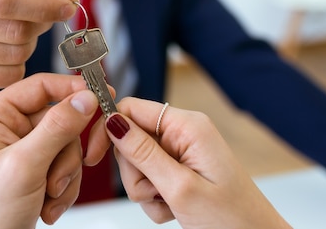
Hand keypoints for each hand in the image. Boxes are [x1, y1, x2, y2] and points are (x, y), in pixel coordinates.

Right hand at [0, 0, 78, 92]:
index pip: (3, 0)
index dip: (43, 6)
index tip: (67, 8)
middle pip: (14, 31)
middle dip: (38, 25)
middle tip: (36, 17)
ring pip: (15, 55)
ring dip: (29, 44)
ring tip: (17, 30)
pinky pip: (9, 76)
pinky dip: (19, 65)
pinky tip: (6, 48)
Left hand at [0, 73, 99, 228]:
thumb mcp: (24, 166)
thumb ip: (57, 128)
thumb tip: (85, 97)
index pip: (41, 86)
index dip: (73, 89)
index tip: (102, 96)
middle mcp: (6, 128)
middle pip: (60, 120)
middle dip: (66, 154)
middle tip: (66, 174)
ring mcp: (20, 150)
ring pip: (66, 146)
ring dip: (65, 175)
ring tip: (49, 197)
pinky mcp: (32, 171)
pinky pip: (63, 167)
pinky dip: (63, 189)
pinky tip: (47, 206)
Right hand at [103, 97, 291, 228]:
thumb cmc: (232, 219)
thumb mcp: (179, 187)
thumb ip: (143, 153)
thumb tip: (112, 121)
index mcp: (188, 126)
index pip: (131, 108)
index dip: (108, 128)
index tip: (93, 155)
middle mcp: (184, 133)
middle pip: (130, 138)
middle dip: (134, 171)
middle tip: (156, 192)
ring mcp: (182, 151)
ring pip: (137, 162)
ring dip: (145, 189)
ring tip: (168, 203)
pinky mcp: (181, 169)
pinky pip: (149, 177)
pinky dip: (154, 197)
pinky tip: (173, 208)